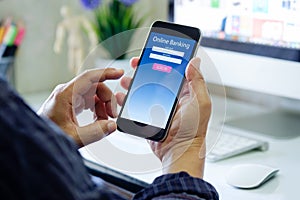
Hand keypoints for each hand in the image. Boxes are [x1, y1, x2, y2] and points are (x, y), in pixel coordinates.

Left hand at [38, 68, 123, 147]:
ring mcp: (68, 98)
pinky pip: (89, 102)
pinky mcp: (69, 104)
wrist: (34, 142)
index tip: (120, 73)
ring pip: (93, 95)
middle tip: (113, 115)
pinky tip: (97, 121)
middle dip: (107, 100)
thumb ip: (96, 132)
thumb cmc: (46, 138)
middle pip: (95, 87)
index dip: (106, 73)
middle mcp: (66, 93)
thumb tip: (112, 125)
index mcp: (65, 95)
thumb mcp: (74, 137)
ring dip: (103, 107)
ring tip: (104, 122)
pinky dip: (97, 110)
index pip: (89, 77)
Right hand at [116, 57, 210, 177]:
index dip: (163, 60)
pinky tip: (122, 96)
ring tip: (126, 80)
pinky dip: (128, 100)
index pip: (172, 70)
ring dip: (133, 82)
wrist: (179, 151)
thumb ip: (198, 81)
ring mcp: (158, 107)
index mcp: (184, 91)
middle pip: (155, 78)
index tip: (153, 52)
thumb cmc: (193, 130)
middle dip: (144, 69)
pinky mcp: (149, 117)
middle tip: (136, 62)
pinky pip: (136, 105)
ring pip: (143, 90)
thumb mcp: (200, 102)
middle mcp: (171, 97)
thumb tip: (194, 61)